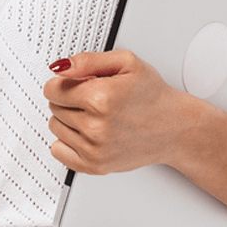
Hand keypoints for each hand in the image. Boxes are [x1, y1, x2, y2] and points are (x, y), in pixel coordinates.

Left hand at [44, 49, 189, 174]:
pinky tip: (86, 132)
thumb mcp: (126, 62)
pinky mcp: (96, 166)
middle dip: (68, 97)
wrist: (173, 127)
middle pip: (54, 107)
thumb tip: (60, 67)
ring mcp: (95, 150)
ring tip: (93, 113)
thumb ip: (88, 60)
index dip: (64, 81)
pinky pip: (59, 151)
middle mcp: (96, 127)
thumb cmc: (151, 94)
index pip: (52, 89)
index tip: (78, 81)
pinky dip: (67, 140)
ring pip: (55, 127)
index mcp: (100, 98)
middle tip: (92, 96)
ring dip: (68, 117)